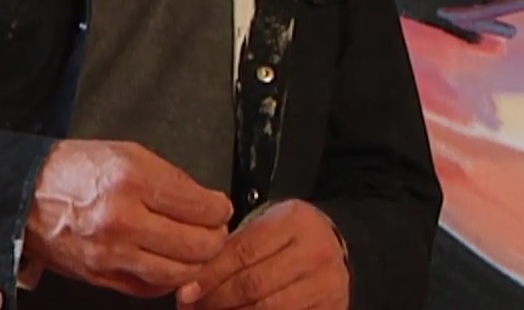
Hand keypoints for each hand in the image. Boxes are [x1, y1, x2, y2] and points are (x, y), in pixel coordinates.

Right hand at [23, 140, 233, 297]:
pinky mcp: (101, 277)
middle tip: (216, 230)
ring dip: (196, 264)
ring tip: (198, 249)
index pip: (199, 205)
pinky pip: (150, 289)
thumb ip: (169, 179)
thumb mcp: (127, 154)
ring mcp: (111, 254)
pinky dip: (168, 280)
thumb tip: (205, 202)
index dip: (220, 208)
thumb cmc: (74, 170)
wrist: (26, 196)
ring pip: (177, 273)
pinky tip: (171, 265)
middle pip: (195, 245)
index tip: (220, 207)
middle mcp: (123, 220)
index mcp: (132, 180)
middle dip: (216, 238)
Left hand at [176, 200, 348, 309]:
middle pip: (254, 285)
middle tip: (192, 307)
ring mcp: (326, 284)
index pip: (243, 252)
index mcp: (295, 222)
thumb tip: (191, 283)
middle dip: (217, 300)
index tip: (186, 291)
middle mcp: (315, 252)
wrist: (338, 249)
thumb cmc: (291, 237)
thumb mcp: (268, 226)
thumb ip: (234, 248)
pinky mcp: (331, 308)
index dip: (211, 275)